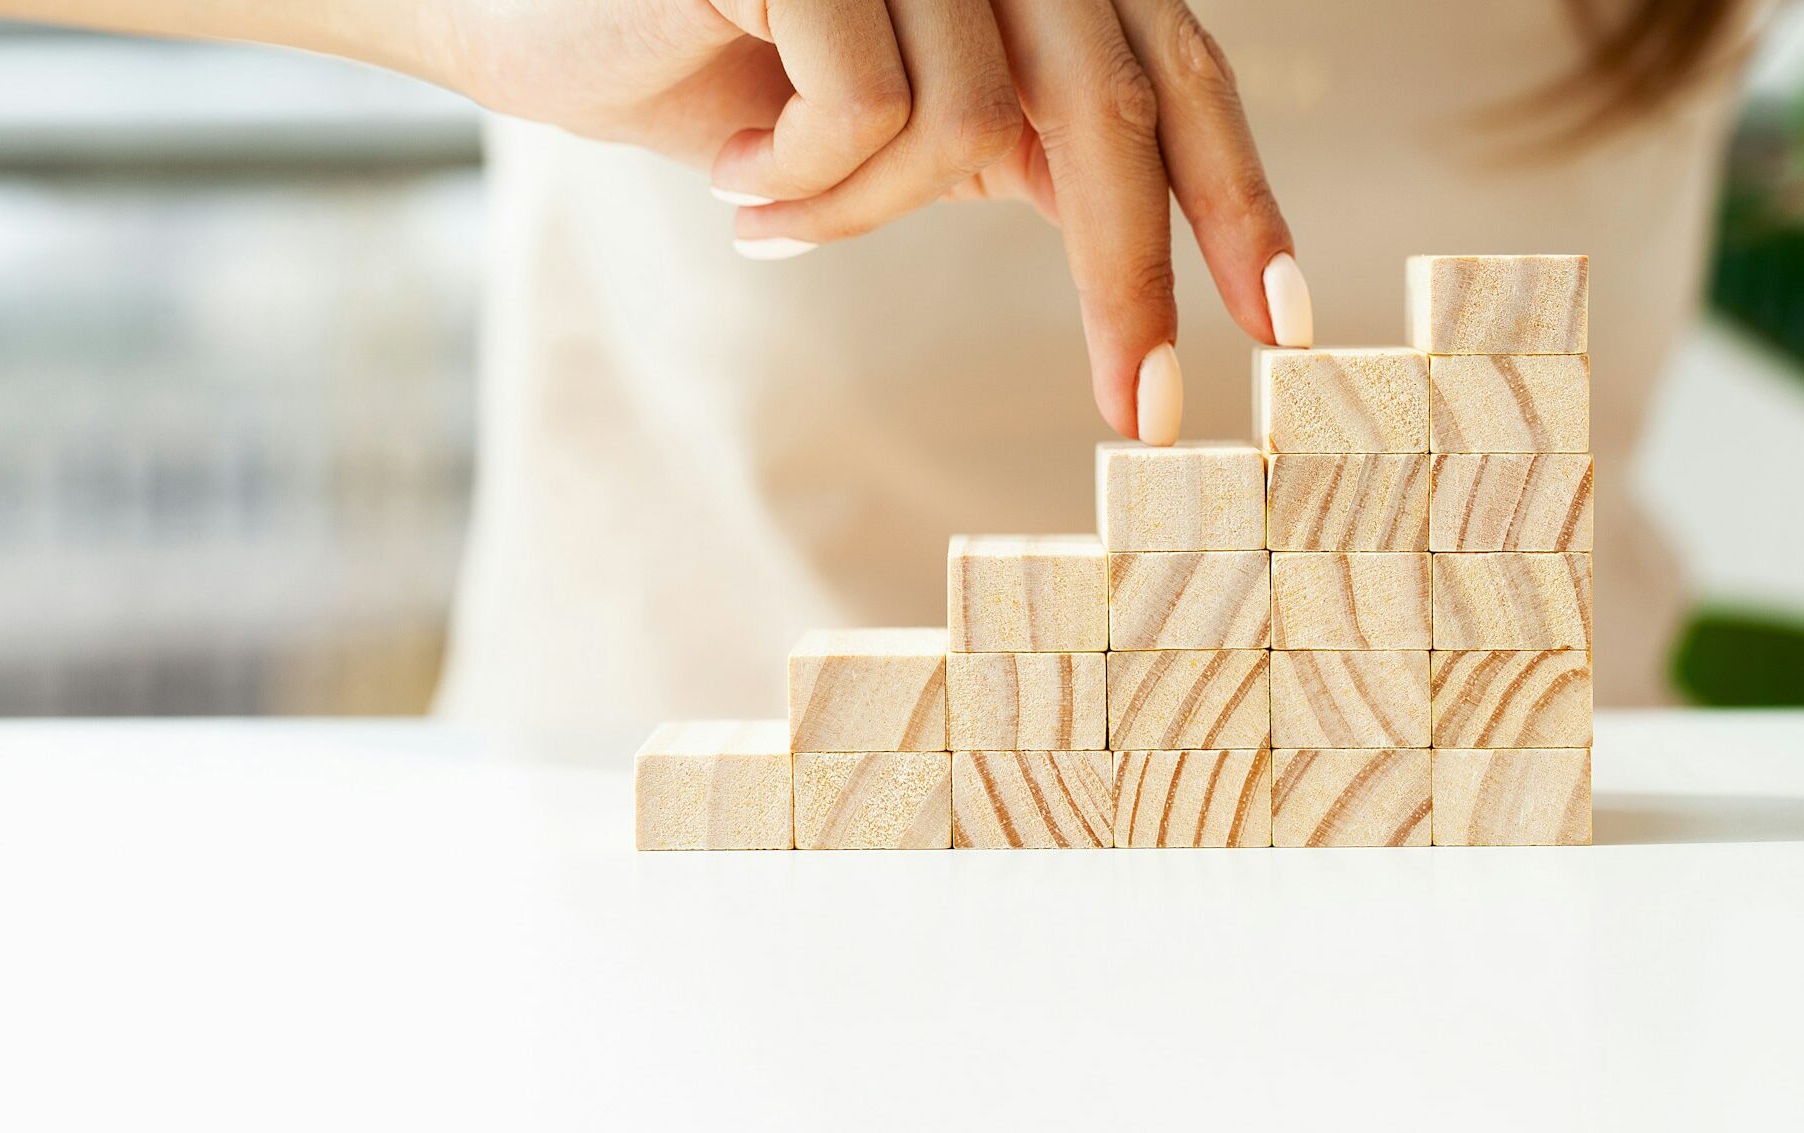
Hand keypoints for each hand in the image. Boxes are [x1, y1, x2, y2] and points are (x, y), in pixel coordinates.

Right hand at [426, 0, 1314, 443]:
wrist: (518, 14)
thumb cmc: (699, 73)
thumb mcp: (883, 119)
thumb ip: (1000, 141)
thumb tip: (1130, 235)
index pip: (1167, 64)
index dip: (1235, 194)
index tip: (1285, 325)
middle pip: (1107, 101)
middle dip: (1130, 278)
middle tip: (1142, 420)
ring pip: (961, 125)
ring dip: (860, 214)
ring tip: (765, 215)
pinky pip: (865, 108)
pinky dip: (805, 178)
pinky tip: (731, 169)